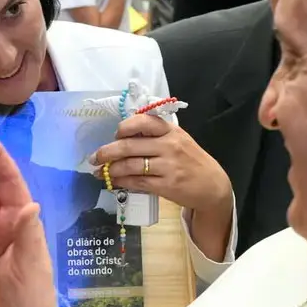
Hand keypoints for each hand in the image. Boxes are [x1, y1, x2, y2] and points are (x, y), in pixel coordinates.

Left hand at [93, 115, 230, 213]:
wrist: (212, 185)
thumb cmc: (191, 160)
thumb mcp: (178, 140)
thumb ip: (155, 136)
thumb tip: (123, 139)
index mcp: (170, 130)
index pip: (142, 122)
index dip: (123, 128)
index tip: (115, 136)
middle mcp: (169, 145)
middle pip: (129, 146)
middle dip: (106, 152)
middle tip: (94, 158)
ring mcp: (168, 166)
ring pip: (130, 165)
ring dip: (111, 170)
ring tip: (100, 173)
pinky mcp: (166, 185)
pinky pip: (137, 182)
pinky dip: (122, 182)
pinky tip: (115, 182)